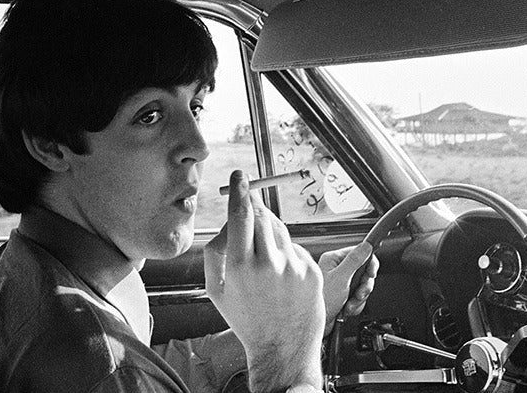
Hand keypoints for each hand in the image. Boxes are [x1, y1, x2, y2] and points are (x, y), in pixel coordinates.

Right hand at [204, 171, 324, 392]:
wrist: (282, 349)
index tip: (239, 176)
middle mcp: (268, 263)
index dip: (239, 192)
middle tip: (248, 211)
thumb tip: (225, 224)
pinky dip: (286, 253)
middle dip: (253, 210)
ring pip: (279, 230)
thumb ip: (214, 253)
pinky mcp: (312, 271)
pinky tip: (281, 276)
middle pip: (260, 216)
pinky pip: (295, 247)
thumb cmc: (246, 319)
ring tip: (264, 260)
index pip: (240, 216)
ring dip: (269, 233)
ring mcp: (294, 266)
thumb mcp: (215, 289)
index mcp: (240, 267)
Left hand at [318, 241, 377, 335]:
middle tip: (358, 293)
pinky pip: (357, 297)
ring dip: (358, 298)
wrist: (317, 325)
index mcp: (333, 260)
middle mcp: (336, 269)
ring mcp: (339, 283)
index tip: (371, 273)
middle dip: (363, 286)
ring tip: (348, 304)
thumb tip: (366, 246)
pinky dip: (355, 305)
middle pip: (363, 272)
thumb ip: (354, 261)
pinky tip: (345, 309)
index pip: (359, 253)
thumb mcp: (341, 278)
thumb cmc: (322, 300)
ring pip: (361, 286)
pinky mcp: (342, 295)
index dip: (369, 263)